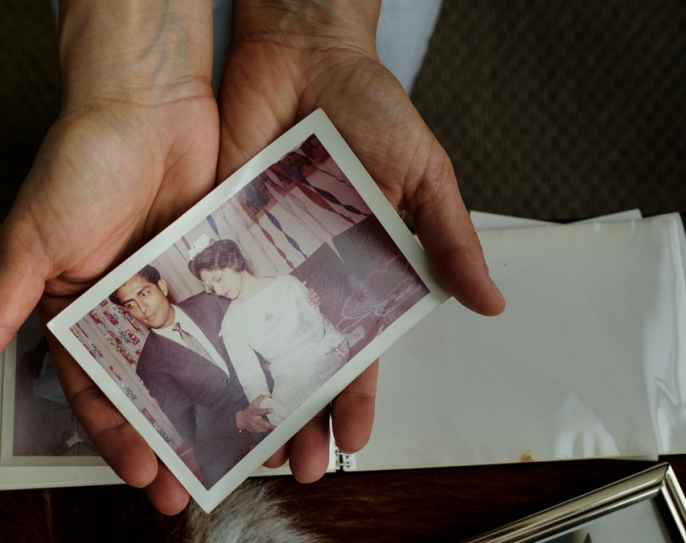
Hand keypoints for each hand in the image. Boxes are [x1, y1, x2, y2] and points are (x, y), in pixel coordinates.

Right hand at [0, 0, 215, 514]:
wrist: (146, 98)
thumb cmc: (80, 160)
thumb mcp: (35, 240)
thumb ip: (1, 307)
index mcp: (76, 306)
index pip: (94, 386)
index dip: (115, 433)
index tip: (141, 471)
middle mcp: (125, 302)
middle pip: (149, 382)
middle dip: (167, 432)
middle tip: (192, 478)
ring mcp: (171, 285)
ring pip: (192, 356)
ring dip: (210, 398)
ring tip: (236, 441)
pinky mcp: (209, 263)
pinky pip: (224, 313)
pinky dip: (239, 345)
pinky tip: (261, 377)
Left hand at [219, 0, 504, 482]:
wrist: (303, 51)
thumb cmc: (368, 105)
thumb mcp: (421, 173)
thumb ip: (447, 236)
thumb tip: (489, 299)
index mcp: (360, 267)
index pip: (358, 348)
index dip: (354, 396)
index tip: (347, 443)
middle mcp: (307, 272)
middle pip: (300, 357)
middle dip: (298, 412)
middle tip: (289, 465)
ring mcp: (262, 256)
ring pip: (252, 338)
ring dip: (246, 388)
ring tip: (237, 436)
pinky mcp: (221, 232)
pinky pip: (211, 288)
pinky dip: (204, 328)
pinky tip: (196, 367)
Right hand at [236, 395, 276, 432]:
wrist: (241, 420)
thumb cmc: (249, 410)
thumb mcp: (253, 403)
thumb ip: (260, 399)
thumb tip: (268, 395)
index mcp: (254, 412)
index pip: (260, 411)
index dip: (266, 410)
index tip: (271, 410)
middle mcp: (254, 420)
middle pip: (262, 423)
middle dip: (269, 425)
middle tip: (276, 426)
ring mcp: (254, 426)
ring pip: (263, 428)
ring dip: (270, 428)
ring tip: (276, 428)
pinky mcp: (255, 430)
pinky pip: (262, 431)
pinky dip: (266, 429)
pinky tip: (271, 428)